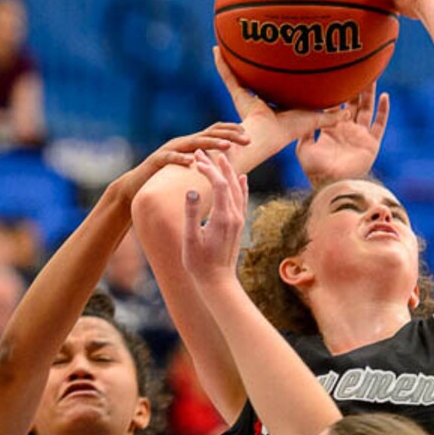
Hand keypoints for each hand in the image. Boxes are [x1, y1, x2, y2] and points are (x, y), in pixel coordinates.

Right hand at [118, 122, 249, 201]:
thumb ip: (203, 164)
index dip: (232, 132)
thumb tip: (224, 162)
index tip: (249, 137)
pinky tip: (191, 162)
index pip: (215, 132)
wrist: (134, 189)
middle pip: (208, 134)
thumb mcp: (187, 171)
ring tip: (226, 146)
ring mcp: (169, 150)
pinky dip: (180, 159)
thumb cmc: (165, 183)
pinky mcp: (156, 161)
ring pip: (192, 143)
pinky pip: (169, 158)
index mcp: (192, 146)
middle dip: (229, 135)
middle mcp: (182, 144)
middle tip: (247, 139)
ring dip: (210, 144)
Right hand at [182, 150, 247, 285]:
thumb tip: (191, 191)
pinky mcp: (238, 225)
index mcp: (223, 218)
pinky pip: (243, 200)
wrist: (218, 281)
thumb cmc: (200, 263)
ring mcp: (239, 221)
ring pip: (238, 189)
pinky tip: (242, 178)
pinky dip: (242, 186)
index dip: (208, 170)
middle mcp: (235, 216)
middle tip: (203, 153)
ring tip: (220, 158)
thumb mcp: (191, 239)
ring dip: (229, 172)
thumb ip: (191, 214)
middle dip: (217, 166)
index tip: (196, 161)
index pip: (219, 185)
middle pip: (229, 183)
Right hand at [214, 47, 346, 161]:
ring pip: (238, 74)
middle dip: (253, 63)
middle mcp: (260, 98)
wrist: (269, 136)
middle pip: (256, 76)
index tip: (282, 58)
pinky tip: (216, 48)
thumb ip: (330, 116)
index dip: (279, 74)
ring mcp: (246, 96)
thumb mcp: (315, 120)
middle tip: (254, 41)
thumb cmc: (290, 130)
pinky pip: (228, 76)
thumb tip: (349, 111)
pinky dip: (221, 64)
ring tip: (230, 39)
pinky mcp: (237, 94)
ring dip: (232, 60)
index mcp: (276, 104)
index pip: (278, 85)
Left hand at [296, 83, 389, 184]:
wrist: (330, 185)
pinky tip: (384, 96)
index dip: (336, 91)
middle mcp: (347, 129)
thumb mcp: (304, 147)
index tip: (336, 73)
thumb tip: (300, 112)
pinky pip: (380, 124)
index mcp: (332, 129)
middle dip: (354, 86)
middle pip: (353, 102)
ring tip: (371, 74)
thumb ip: (305, 129)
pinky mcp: (371, 143)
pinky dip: (384, 110)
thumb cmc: (314, 170)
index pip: (335, 104)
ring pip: (367, 108)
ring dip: (369, 92)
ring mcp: (360, 136)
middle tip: (355, 66)